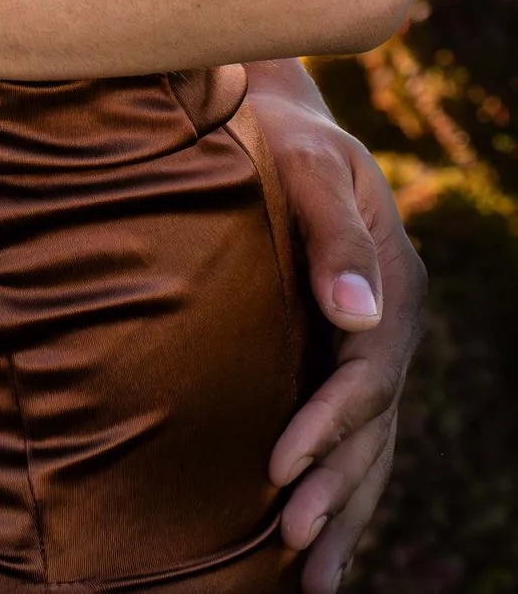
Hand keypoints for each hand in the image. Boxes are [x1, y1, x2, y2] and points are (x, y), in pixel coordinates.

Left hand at [251, 64, 424, 590]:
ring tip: (317, 581)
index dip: (325, 426)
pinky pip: (356, 441)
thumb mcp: (307, 165)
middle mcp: (391, 329)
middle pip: (371, 429)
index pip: (363, 378)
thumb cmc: (281, 137)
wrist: (278, 123)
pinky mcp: (347, 365)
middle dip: (335, 491)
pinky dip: (344, 494)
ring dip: (345, 514)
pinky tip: (322, 546)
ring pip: (370, 450)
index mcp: (393, 287)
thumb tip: (356, 316)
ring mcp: (376, 352)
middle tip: (295, 546)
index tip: (279, 466)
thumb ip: (331, 234)